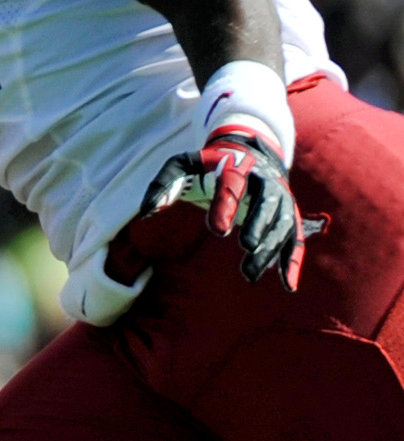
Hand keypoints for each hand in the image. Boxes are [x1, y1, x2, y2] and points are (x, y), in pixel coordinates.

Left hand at [141, 123, 324, 289]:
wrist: (251, 154)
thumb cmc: (210, 164)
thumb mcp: (183, 164)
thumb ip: (164, 184)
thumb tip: (145, 212)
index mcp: (238, 167)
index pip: (233, 185)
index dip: (225, 207)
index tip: (217, 231)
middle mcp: (266, 183)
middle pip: (267, 205)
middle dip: (258, 225)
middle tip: (246, 246)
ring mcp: (282, 201)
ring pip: (283, 226)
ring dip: (271, 250)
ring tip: (249, 274)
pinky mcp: (289, 218)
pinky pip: (295, 240)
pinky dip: (292, 262)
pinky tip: (288, 286)